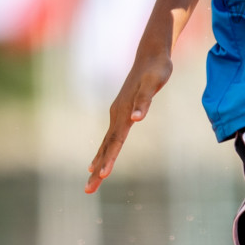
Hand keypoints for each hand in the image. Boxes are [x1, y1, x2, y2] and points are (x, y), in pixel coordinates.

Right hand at [84, 51, 172, 193]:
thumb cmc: (156, 68)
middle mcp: (117, 115)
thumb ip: (145, 100)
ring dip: (98, 163)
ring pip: (106, 144)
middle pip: (106, 147)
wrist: (151, 54)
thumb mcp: (154, 83)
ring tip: (91, 180)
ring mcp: (118, 113)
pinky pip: (111, 137)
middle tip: (88, 190)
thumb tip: (136, 118)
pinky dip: (104, 150)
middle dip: (97, 170)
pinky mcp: (122, 111)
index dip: (109, 159)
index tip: (103, 175)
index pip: (116, 141)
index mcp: (124, 112)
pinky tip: (101, 158)